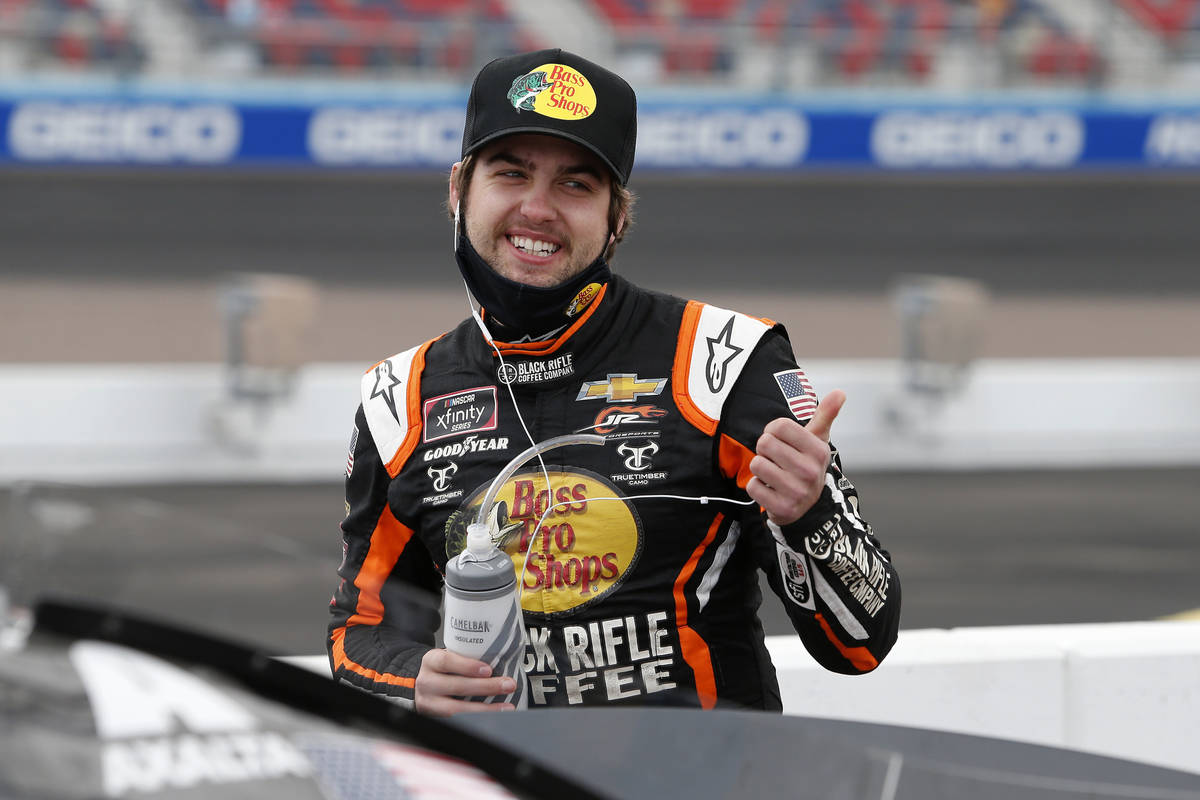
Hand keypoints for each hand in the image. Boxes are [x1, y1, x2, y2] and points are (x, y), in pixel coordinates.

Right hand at [414, 648, 516, 715]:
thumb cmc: (444, 669)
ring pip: (456, 709)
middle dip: (485, 687)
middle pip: (456, 686)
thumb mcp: (449, 657)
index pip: (446, 661)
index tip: (488, 670)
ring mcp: (428, 703)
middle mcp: (426, 682)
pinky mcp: (434, 718)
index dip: (468, 666)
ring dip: (484, 709)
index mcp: (431, 661)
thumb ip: (467, 657)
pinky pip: (456, 721)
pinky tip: (492, 717)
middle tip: (508, 685)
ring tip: (505, 707)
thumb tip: (500, 661)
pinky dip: (476, 719)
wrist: (425, 685)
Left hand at [746, 389, 845, 526]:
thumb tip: (840, 392)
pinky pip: (752, 487)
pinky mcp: (782, 508)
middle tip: (777, 460)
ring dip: (760, 469)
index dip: (773, 432)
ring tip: (774, 474)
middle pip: (764, 443)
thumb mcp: (817, 441)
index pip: (779, 426)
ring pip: (756, 464)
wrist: (808, 508)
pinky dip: (757, 488)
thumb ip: (825, 415)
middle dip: (765, 451)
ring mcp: (797, 491)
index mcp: (818, 450)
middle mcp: (810, 471)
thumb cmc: (807, 466)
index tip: (781, 442)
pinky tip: (771, 490)